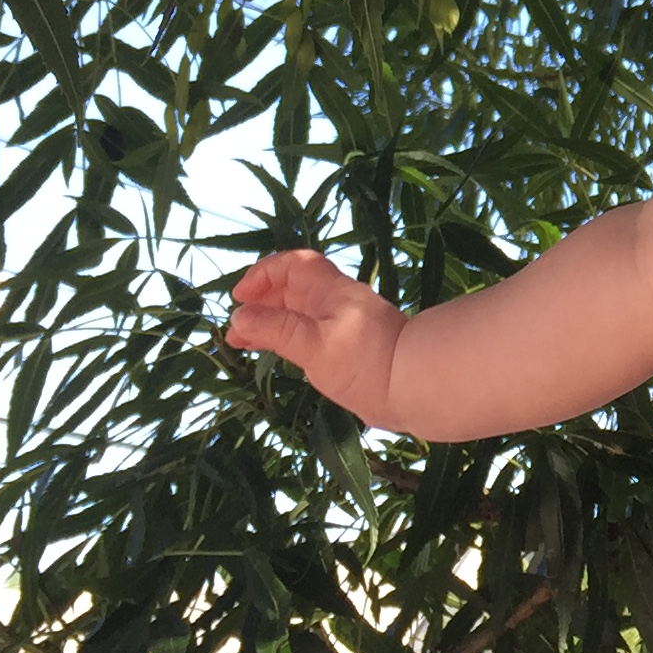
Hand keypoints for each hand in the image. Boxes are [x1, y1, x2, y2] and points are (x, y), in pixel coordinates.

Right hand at [228, 248, 403, 417]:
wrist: (417, 388)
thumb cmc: (366, 362)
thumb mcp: (314, 345)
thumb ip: (276, 329)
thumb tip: (238, 315)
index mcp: (332, 291)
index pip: (294, 265)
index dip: (264, 273)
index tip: (238, 297)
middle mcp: (338, 303)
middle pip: (294, 289)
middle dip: (262, 301)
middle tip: (235, 327)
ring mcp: (345, 326)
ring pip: (301, 313)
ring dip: (272, 321)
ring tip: (244, 342)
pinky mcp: (350, 349)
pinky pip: (311, 333)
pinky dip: (288, 338)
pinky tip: (279, 353)